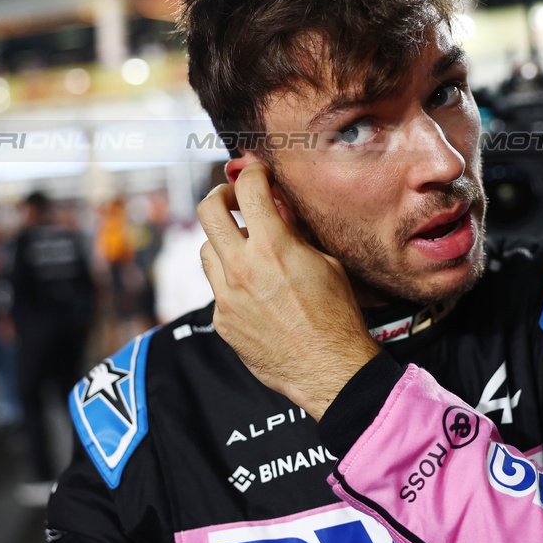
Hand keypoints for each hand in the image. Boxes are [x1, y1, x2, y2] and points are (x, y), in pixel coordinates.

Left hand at [197, 162, 380, 419]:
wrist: (329, 369)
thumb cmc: (337, 317)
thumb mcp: (326, 263)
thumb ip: (295, 234)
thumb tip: (278, 210)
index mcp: (272, 246)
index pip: (248, 189)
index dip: (252, 172)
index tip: (256, 173)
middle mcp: (242, 267)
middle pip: (208, 210)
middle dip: (221, 196)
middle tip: (234, 199)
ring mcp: (226, 296)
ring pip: (205, 249)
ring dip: (222, 241)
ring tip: (244, 247)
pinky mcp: (222, 321)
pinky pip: (216, 287)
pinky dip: (230, 279)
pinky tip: (252, 289)